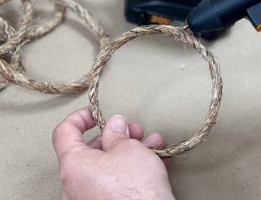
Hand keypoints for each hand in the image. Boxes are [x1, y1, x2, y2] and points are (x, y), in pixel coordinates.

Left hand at [52, 107, 174, 199]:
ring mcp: (89, 197)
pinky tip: (151, 161)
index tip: (96, 113)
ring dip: (129, 151)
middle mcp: (75, 184)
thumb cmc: (135, 189)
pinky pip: (115, 181)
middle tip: (132, 130)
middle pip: (90, 150)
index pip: (64, 132)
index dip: (80, 117)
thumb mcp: (129, 147)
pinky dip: (130, 169)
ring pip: (107, 165)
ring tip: (150, 144)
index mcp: (74, 165)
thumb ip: (117, 132)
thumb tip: (115, 125)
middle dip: (115, 136)